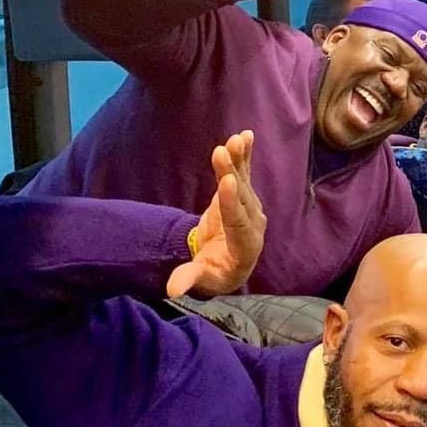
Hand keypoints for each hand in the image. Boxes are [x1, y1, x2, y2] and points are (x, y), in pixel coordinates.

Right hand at [168, 131, 265, 298]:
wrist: (228, 265)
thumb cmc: (213, 274)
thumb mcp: (203, 279)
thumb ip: (191, 279)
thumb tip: (173, 290)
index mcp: (244, 247)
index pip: (238, 222)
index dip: (232, 203)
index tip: (227, 182)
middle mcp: (253, 225)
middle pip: (241, 197)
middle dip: (232, 174)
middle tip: (223, 151)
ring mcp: (250, 209)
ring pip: (244, 182)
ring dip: (239, 160)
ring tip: (236, 139)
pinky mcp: (243, 197)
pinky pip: (244, 174)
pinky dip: (244, 156)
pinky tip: (246, 136)